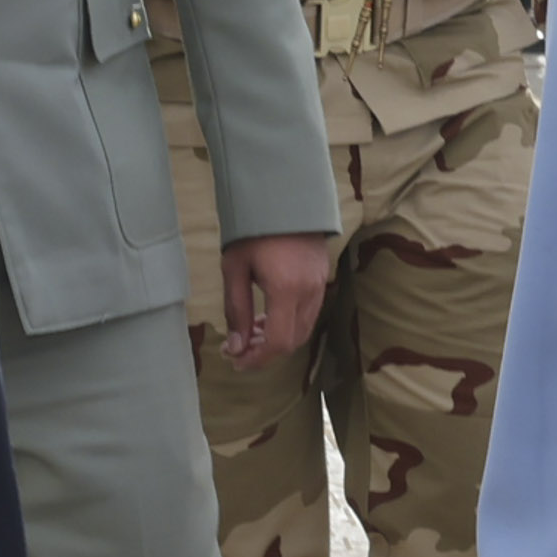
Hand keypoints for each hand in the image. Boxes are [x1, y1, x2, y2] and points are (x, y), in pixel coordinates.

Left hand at [220, 231, 335, 363]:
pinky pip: (308, 313)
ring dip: (277, 338)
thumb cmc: (253, 228)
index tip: (235, 360)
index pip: (279, 342)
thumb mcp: (234, 268)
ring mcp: (320, 285)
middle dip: (265, 352)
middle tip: (238, 349)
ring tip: (250, 331)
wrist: (284, 195)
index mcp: (286, 289)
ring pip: (303, 329)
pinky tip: (267, 315)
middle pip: (293, 341)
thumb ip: (235, 310)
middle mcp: (309, 291)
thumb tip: (235, 347)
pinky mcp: (322, 278)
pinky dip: (289, 323)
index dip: (257, 359)